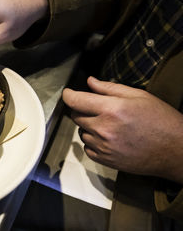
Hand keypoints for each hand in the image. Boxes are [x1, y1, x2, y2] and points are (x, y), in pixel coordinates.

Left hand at [62, 77, 182, 183]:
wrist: (175, 151)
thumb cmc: (160, 121)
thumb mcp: (138, 96)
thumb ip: (109, 88)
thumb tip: (90, 82)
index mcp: (111, 109)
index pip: (76, 101)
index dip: (69, 95)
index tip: (68, 93)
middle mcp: (103, 129)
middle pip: (76, 116)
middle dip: (82, 109)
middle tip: (97, 108)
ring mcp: (103, 147)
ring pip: (81, 132)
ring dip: (88, 126)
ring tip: (108, 124)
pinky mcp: (105, 160)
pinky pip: (87, 148)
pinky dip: (93, 142)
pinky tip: (108, 138)